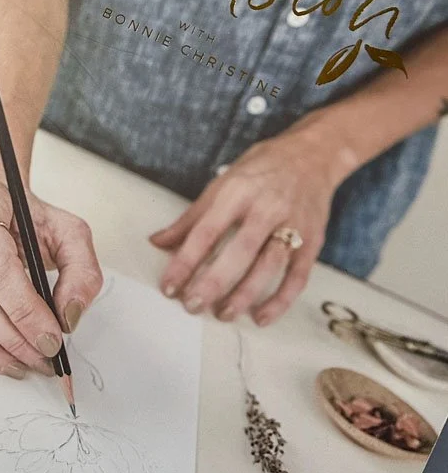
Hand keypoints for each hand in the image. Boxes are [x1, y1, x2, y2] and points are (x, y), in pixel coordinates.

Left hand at [149, 115, 355, 325]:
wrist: (312, 155)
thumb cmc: (260, 169)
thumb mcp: (222, 184)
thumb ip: (192, 217)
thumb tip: (158, 242)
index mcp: (237, 191)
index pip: (206, 231)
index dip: (185, 261)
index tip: (169, 286)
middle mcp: (266, 208)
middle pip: (239, 251)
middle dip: (213, 282)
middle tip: (192, 305)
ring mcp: (293, 224)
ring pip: (269, 266)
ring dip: (245, 295)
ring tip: (223, 314)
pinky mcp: (313, 240)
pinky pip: (298, 276)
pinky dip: (281, 300)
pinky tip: (261, 317)